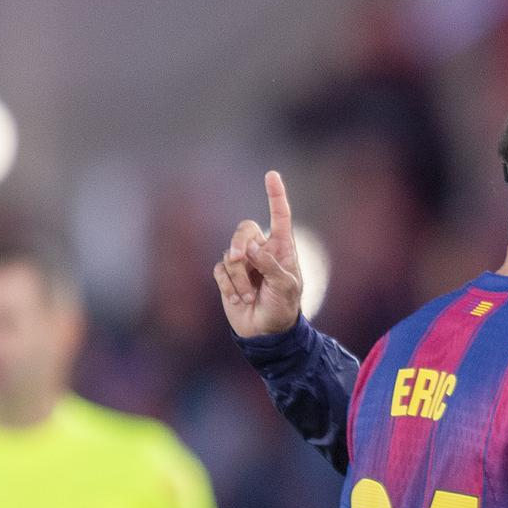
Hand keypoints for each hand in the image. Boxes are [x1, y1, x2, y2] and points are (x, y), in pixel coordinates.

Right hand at [213, 170, 302, 337]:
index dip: (276, 195)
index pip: (279, 216)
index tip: (271, 174)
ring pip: (230, 255)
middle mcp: (261, 251)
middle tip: (241, 260)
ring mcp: (243, 263)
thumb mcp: (286, 288)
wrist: (266, 333)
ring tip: (251, 297)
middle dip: (240, 243)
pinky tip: (240, 300)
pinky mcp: (227, 276)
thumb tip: (249, 249)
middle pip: (244, 230)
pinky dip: (229, 287)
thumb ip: (270, 266)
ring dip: (240, 279)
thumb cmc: (284, 308)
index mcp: (282, 248)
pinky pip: (220, 271)